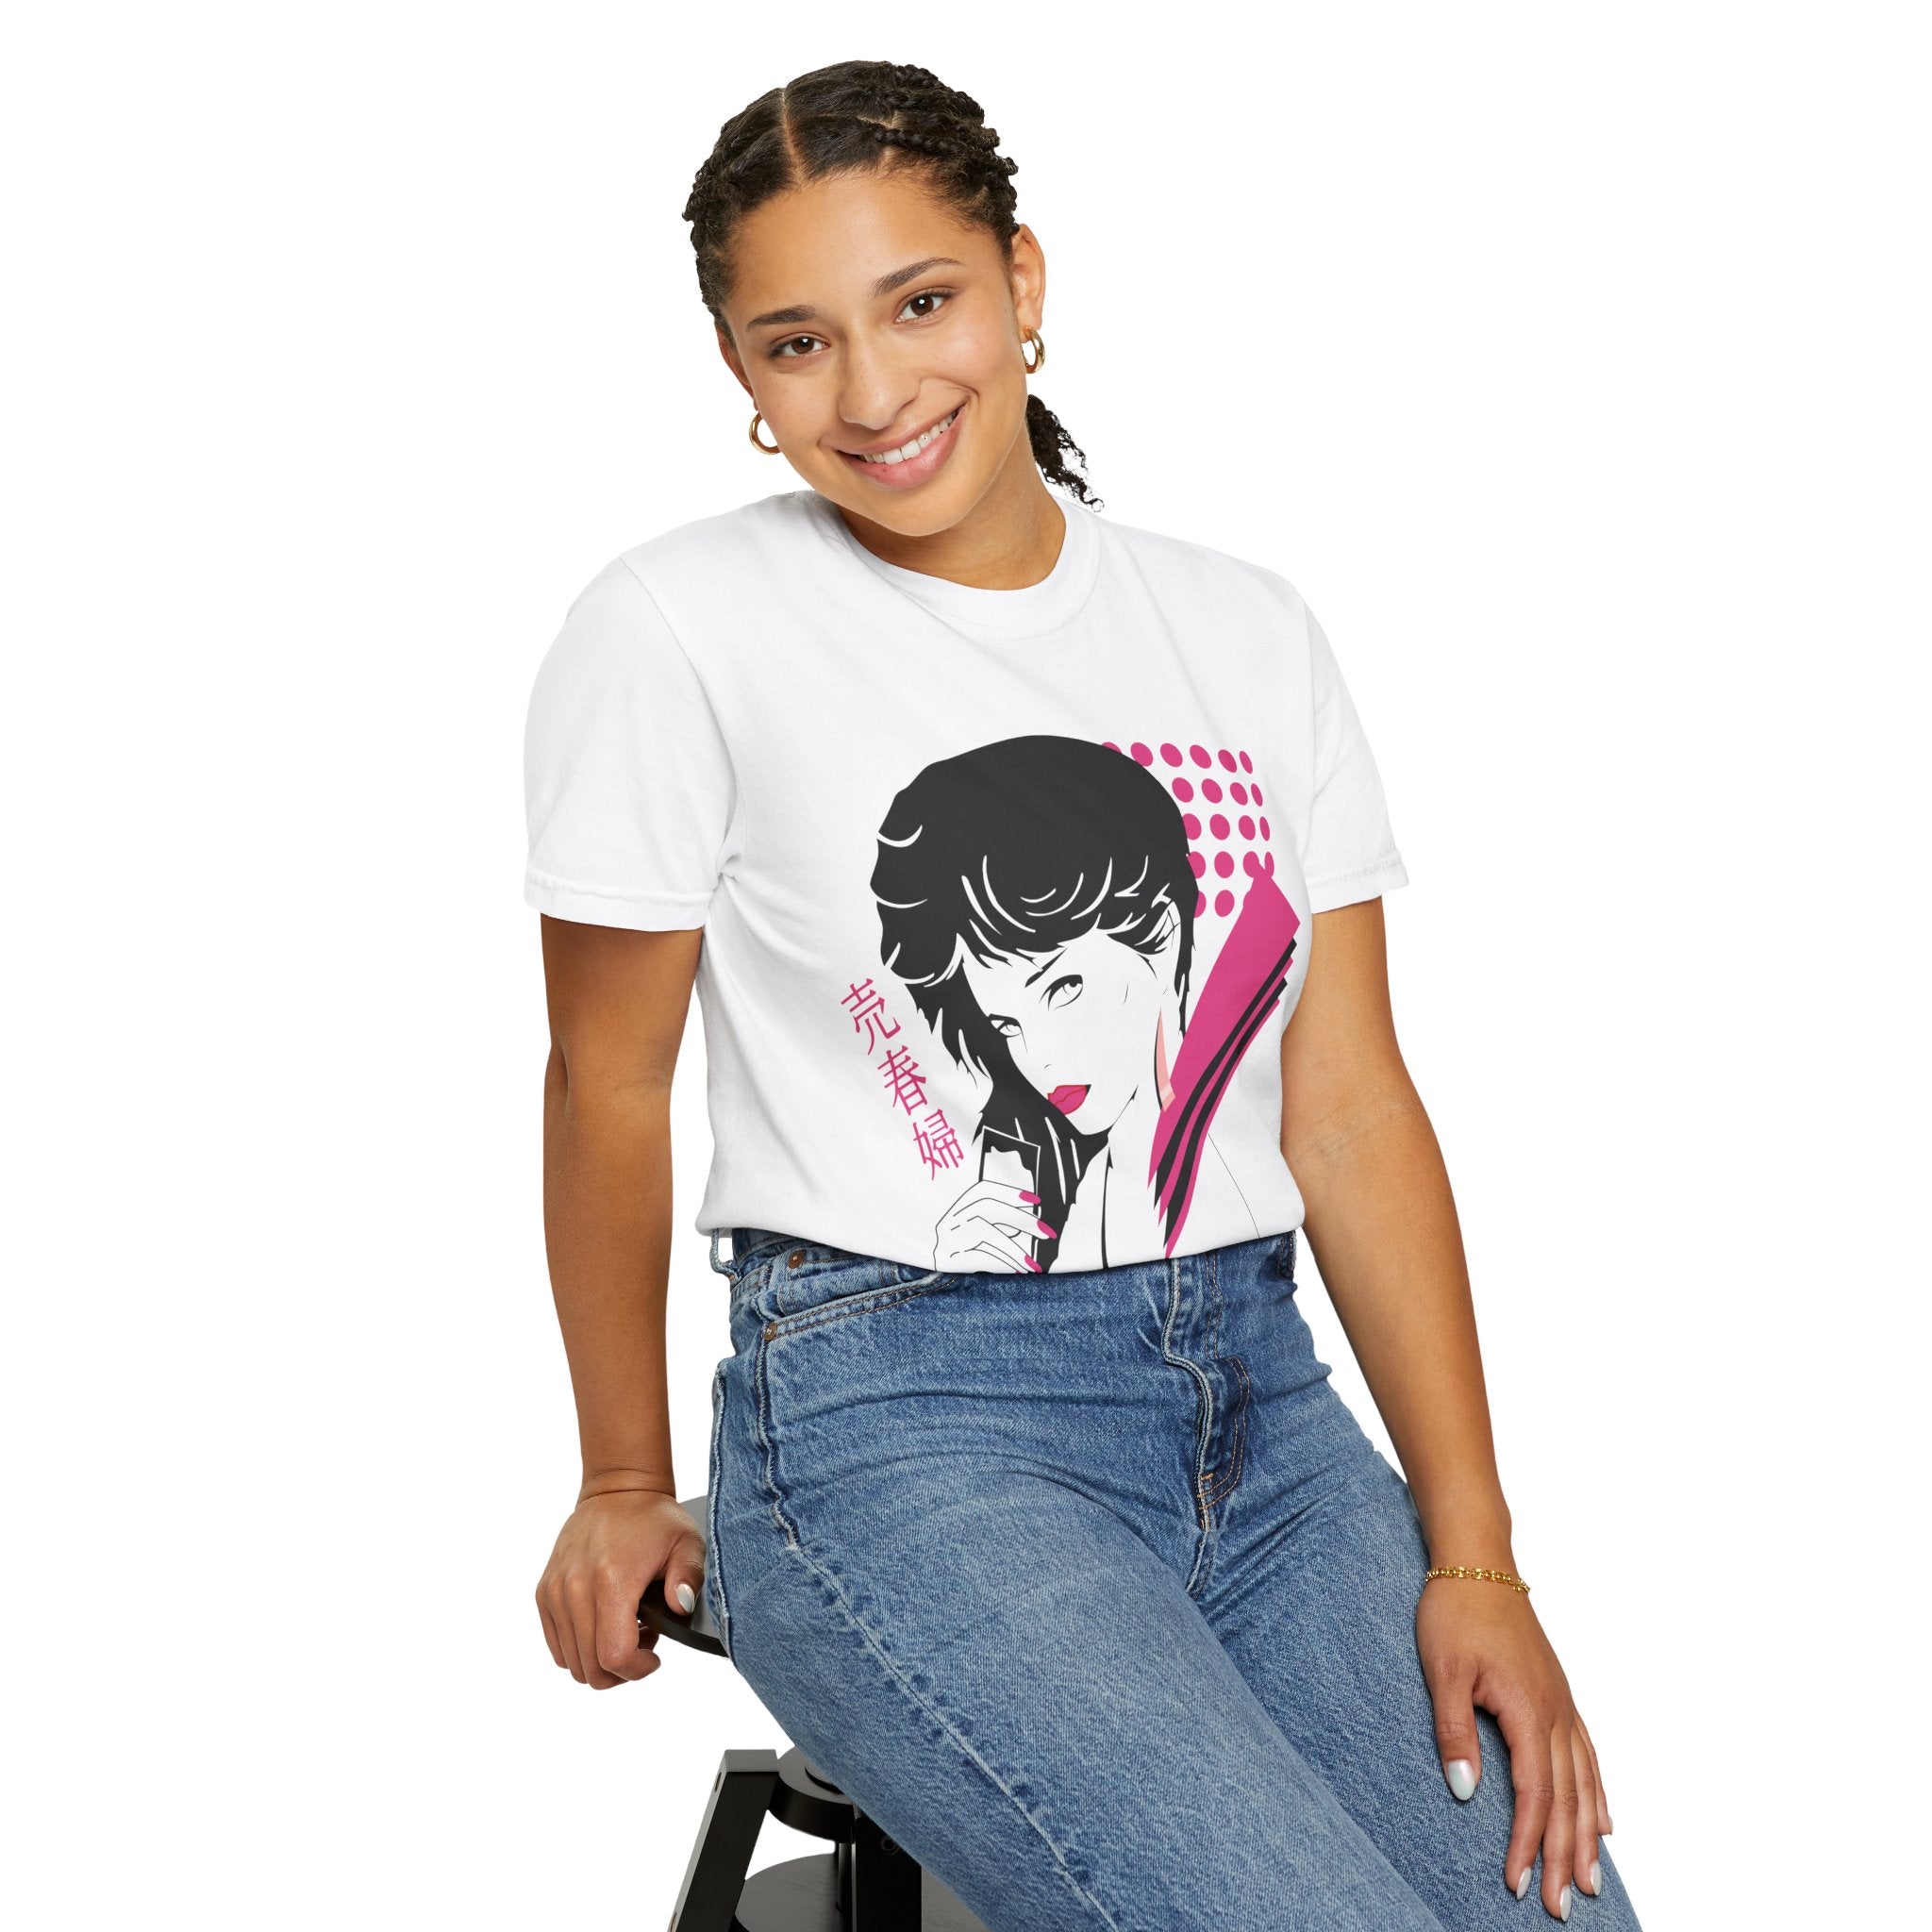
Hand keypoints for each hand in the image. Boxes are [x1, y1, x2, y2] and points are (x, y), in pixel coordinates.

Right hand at [535, 1486, 705, 1688]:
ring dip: (600, 1660)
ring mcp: (556, 1591)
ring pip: (571, 1662)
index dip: (638, 1670)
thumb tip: (680, 1607)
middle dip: (622, 1672)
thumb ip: (689, 1578)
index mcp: (613, 1579)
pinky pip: (557, 1646)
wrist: (618, 1491)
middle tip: (643, 1644)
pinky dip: (579, 1649)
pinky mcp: (545, 1592)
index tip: (654, 1656)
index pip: (614, 1656)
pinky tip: (604, 1626)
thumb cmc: (654, 1519)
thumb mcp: (687, 1543)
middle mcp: (576, 1587)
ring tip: (625, 1631)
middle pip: (590, 1668)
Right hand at [934, 1180, 1054, 1272]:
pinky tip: (1020, 1270)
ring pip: (984, 1231)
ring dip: (1014, 1248)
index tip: (1035, 1199)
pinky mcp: (944, 1257)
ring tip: (1034, 1263)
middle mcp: (947, 1219)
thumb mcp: (976, 1238)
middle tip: (1047, 1232)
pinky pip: (979, 1255)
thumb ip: (997, 1225)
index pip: (982, 1190)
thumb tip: (1030, 1221)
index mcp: (955, 1208)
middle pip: (986, 1207)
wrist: (926, 1280)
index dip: (1009, 1192)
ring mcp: (944, 1237)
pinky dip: (1003, 1261)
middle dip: (1021, 1217)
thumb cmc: (960, 1258)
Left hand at [1416, 1574, 1612, 1919]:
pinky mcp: (1559, 1694)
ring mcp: (1562, 1703)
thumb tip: (1463, 1793)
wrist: (1478, 1562)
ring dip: (1587, 1836)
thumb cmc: (1455, 1612)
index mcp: (1529, 1710)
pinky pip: (1588, 1755)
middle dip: (1563, 1857)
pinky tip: (1604, 1820)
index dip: (1526, 1843)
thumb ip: (1454, 1732)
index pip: (1533, 1794)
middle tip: (1562, 1907)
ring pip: (1585, 1783)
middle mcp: (1556, 1713)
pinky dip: (1598, 1793)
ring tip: (1590, 1882)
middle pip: (1566, 1799)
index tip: (1516, 1883)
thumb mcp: (1443, 1671)